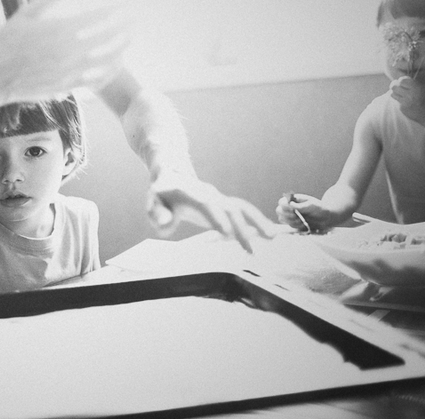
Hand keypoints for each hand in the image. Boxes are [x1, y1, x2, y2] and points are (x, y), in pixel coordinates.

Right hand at [0, 0, 129, 104]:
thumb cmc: (5, 43)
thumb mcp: (26, 13)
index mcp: (59, 29)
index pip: (95, 17)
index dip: (112, 12)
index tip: (123, 7)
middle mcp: (67, 50)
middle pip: (105, 38)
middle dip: (122, 29)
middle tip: (134, 23)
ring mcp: (68, 70)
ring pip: (104, 60)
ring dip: (119, 50)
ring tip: (129, 42)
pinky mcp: (65, 86)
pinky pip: (93, 79)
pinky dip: (107, 71)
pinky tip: (114, 66)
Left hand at [148, 172, 277, 252]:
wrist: (172, 175)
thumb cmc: (161, 194)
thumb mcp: (152, 202)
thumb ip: (156, 213)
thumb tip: (168, 222)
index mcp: (191, 193)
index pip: (206, 205)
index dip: (217, 217)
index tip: (227, 234)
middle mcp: (209, 194)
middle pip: (228, 208)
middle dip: (240, 228)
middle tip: (250, 250)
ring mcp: (218, 198)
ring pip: (241, 207)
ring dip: (257, 221)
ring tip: (272, 237)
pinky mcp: (224, 204)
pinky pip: (243, 211)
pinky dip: (256, 221)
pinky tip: (268, 234)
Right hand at [275, 193, 332, 231]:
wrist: (326, 218)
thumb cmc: (319, 208)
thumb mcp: (311, 205)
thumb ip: (301, 205)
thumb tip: (290, 204)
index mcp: (293, 199)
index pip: (281, 202)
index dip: (285, 207)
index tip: (294, 210)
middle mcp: (290, 207)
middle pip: (278, 211)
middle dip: (287, 215)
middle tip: (297, 216)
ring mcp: (290, 215)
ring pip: (282, 219)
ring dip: (292, 221)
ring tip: (302, 220)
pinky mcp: (293, 223)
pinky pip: (289, 225)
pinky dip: (295, 226)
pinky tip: (303, 224)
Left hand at [390, 76, 424, 126]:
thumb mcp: (422, 89)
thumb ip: (411, 84)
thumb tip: (399, 80)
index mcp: (417, 88)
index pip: (402, 80)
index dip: (401, 80)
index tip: (402, 82)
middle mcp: (410, 95)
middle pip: (394, 87)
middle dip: (394, 85)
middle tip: (397, 86)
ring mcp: (405, 103)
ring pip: (392, 94)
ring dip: (395, 92)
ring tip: (400, 93)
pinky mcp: (402, 109)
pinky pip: (396, 102)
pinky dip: (399, 100)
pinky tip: (406, 102)